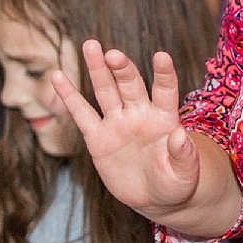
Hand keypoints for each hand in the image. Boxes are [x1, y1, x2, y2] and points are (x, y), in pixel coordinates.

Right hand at [52, 41, 201, 220]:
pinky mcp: (97, 137)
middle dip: (122, 69)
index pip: (165, 90)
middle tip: (113, 54)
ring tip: (90, 45)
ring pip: (106, 91)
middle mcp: (140, 113)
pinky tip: (57, 76)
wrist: (155, 197)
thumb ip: (184, 155)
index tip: (161, 56)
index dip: (163, 74)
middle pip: (130, 85)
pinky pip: (81, 114)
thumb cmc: (175, 182)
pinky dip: (69, 96)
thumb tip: (180, 135)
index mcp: (165, 118)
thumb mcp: (185, 174)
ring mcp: (117, 122)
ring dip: (98, 69)